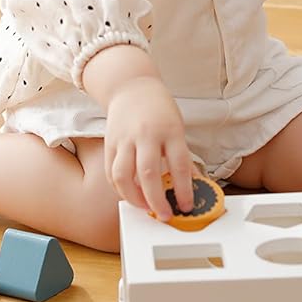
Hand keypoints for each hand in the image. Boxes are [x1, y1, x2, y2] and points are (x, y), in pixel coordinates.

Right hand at [102, 75, 195, 220]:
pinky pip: (111, 171)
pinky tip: (129, 194)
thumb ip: (181, 157)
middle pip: (148, 174)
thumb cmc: (159, 109)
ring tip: (145, 208)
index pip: (179, 165)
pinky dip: (119, 188)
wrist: (131, 86)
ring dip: (134, 198)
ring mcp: (125, 139)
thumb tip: (191, 185)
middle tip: (165, 215)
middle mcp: (146, 135)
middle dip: (156, 201)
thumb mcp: (178, 128)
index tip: (186, 206)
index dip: (184, 190)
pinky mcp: (110, 143)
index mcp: (170, 131)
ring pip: (123, 176)